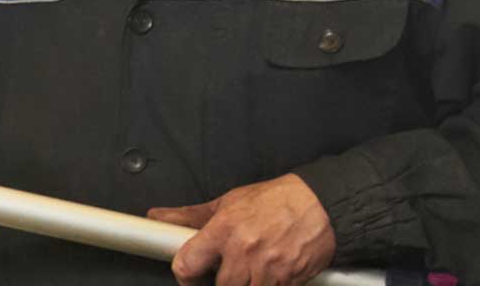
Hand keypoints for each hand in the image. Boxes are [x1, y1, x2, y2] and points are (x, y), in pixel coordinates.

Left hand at [152, 173, 337, 285]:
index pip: (187, 265)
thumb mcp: (228, 202)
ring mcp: (267, 268)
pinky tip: (268, 275)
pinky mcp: (288, 280)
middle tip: (226, 271)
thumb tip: (157, 217)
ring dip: (243, 285)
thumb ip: (190, 216)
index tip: (191, 275)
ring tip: (249, 271)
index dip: (185, 275)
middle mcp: (244, 250)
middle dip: (219, 282)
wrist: (321, 205)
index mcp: (224, 229)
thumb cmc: (275, 201)